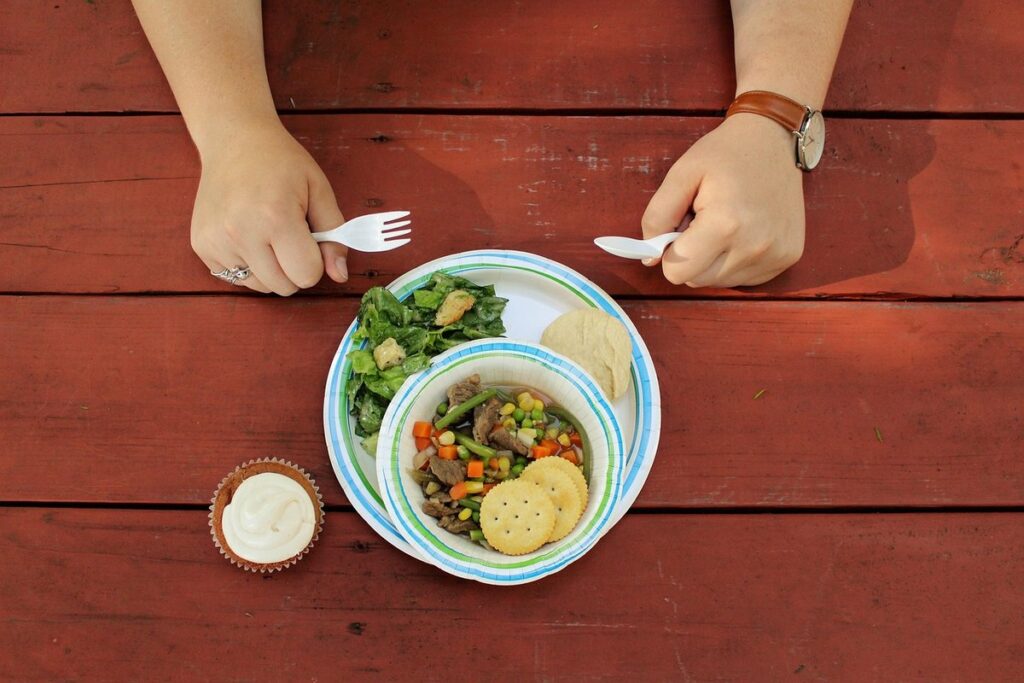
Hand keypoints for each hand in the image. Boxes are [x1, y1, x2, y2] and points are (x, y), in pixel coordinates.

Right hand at [190, 121, 347, 294]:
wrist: (234, 140)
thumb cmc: (281, 163)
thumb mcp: (319, 191)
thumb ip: (335, 236)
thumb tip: (340, 275)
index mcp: (275, 217)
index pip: (307, 275)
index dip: (315, 260)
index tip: (309, 238)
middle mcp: (240, 233)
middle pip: (284, 286)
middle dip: (295, 268)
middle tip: (290, 235)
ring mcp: (216, 241)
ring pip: (260, 286)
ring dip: (271, 270)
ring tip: (267, 234)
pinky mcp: (201, 246)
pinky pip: (235, 278)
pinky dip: (248, 265)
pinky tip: (248, 235)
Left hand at [641, 114, 805, 287]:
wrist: (773, 138)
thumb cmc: (724, 153)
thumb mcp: (680, 174)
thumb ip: (657, 217)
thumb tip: (651, 258)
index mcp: (725, 225)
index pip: (677, 272)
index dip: (670, 252)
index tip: (681, 227)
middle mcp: (754, 246)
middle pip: (697, 280)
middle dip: (691, 256)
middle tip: (703, 221)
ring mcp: (776, 254)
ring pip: (720, 282)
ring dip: (714, 259)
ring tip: (725, 223)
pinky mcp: (789, 257)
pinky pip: (745, 277)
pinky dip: (736, 261)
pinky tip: (744, 231)